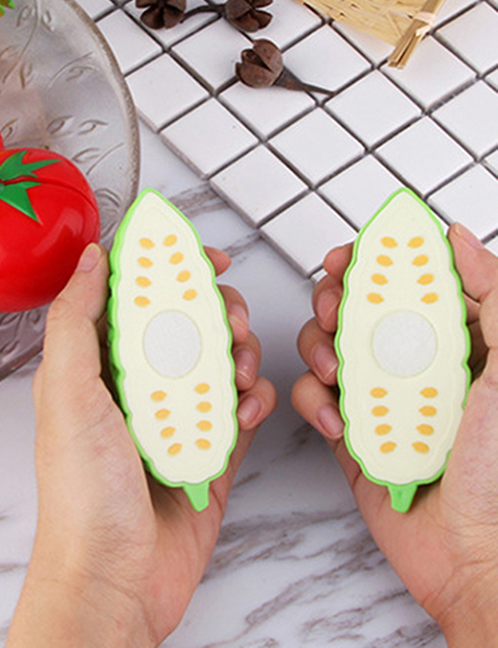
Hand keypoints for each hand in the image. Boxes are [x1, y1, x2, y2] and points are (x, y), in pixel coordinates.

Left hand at [6, 242, 276, 646]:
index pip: (133, 296)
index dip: (168, 267)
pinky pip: (240, 408)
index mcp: (95, 366)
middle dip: (216, 309)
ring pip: (217, 359)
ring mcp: (174, 417)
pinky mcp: (207, 449)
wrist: (116, 580)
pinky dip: (252, 400)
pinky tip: (247, 408)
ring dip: (239, 351)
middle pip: (184, 323)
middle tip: (229, 317)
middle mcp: (134, 386)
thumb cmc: (82, 496)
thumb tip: (90, 258)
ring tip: (240, 367)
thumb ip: (76, 320)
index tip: (203, 256)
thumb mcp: (69, 392)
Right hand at [292, 223, 497, 645]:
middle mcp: (409, 364)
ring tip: (337, 375)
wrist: (469, 555)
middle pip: (354, 309)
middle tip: (337, 314)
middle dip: (334, 302)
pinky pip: (314, 401)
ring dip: (318, 350)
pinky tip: (339, 424)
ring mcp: (375, 397)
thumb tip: (456, 238)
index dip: (371, 263)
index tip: (350, 259)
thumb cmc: (497, 472)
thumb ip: (492, 298)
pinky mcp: (349, 431)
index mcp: (450, 343)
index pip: (403, 283)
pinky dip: (315, 406)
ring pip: (325, 348)